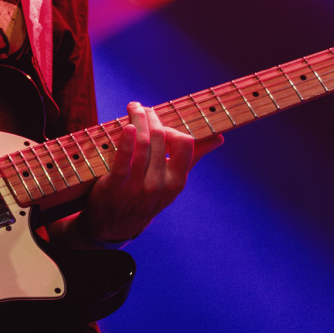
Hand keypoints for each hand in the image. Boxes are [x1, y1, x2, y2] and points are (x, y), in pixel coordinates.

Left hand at [80, 102, 222, 242]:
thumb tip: (219, 138)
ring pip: (141, 143)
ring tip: (133, 108)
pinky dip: (125, 143)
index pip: (184, 144)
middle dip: (151, 117)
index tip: (159, 120)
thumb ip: (192, 158)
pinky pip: (123, 162)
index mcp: (176, 182)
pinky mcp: (114, 188)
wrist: (115, 225)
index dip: (173, 128)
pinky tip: (127, 127)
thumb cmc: (146, 196)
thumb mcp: (171, 182)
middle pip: (159, 138)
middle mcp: (159, 185)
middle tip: (141, 107)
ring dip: (137, 120)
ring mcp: (137, 187)